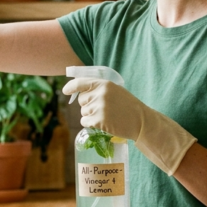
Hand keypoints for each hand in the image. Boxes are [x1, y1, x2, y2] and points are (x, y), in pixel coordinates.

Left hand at [62, 78, 196, 175]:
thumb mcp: (115, 91)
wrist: (141, 121)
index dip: (71, 87)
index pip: (81, 83)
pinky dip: (91, 124)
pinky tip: (103, 123)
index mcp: (104, 84)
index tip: (65, 91)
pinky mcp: (98, 120)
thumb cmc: (128, 106)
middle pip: (81, 100)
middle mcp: (100, 94)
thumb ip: (99, 89)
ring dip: (90, 116)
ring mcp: (98, 107)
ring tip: (106, 116)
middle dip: (87, 105)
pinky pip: (85, 122)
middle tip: (103, 109)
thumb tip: (79, 92)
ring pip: (83, 112)